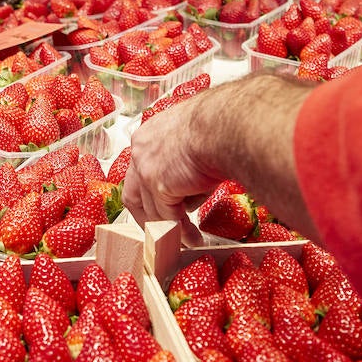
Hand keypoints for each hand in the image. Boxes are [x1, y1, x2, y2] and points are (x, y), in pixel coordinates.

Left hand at [124, 75, 317, 239]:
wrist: (227, 121)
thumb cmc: (223, 122)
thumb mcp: (201, 137)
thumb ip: (194, 154)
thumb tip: (207, 170)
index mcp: (151, 133)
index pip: (139, 166)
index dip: (148, 188)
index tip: (160, 201)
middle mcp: (142, 149)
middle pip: (134, 191)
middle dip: (147, 213)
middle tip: (160, 226)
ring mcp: (146, 167)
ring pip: (151, 208)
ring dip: (168, 226)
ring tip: (184, 237)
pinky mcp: (158, 185)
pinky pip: (167, 218)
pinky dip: (181, 231)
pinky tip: (194, 240)